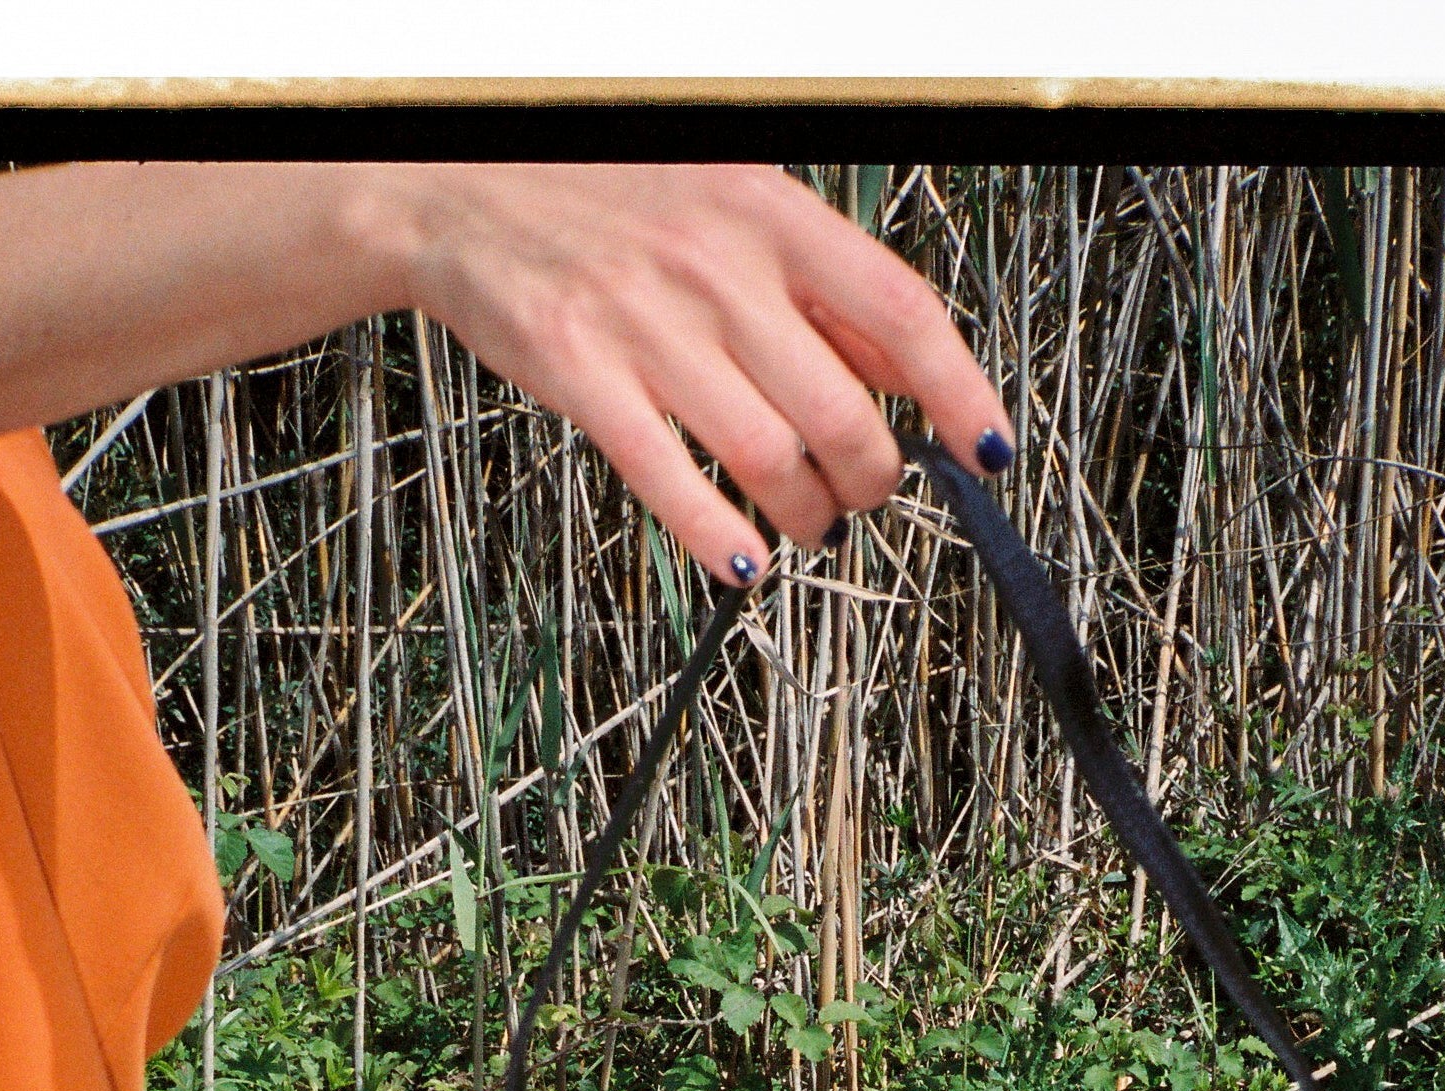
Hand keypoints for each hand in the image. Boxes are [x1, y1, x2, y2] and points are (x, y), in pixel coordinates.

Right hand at [390, 163, 1012, 579]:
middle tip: (865, 494)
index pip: (899, 313)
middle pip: (842, 411)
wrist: (458, 180)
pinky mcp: (585, 376)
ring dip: (807, 517)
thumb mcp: (725, 197)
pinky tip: (743, 557)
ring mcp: (650, 324)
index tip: (987, 447)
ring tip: (806, 525)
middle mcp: (718, 265)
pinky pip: (675, 483)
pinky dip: (723, 538)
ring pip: (772, 459)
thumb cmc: (597, 189)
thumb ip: (810, 280)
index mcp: (767, 209)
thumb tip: (895, 364)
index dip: (959, 391)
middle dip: (872, 478)